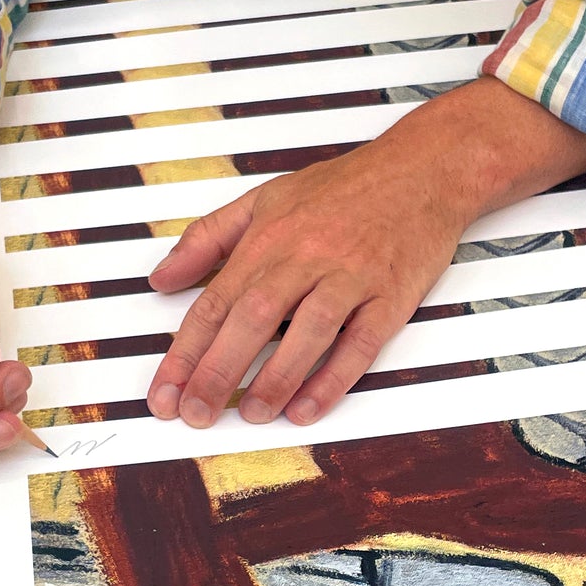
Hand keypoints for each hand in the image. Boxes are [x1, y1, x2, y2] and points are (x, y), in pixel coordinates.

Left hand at [145, 76, 585, 428]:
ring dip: (276, 379)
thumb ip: (207, 239)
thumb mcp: (263, 200)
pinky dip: (333, 379)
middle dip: (218, 372)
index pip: (214, 303)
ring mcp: (351, 277)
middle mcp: (306, 257)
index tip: (164, 391)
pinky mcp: (391, 296)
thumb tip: (162, 278)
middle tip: (196, 413)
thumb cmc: (344, 187)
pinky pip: (360, 344)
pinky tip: (308, 408)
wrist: (422, 170)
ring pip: (307, 333)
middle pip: (252, 320)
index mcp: (269, 239)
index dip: (185, 353)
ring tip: (252, 415)